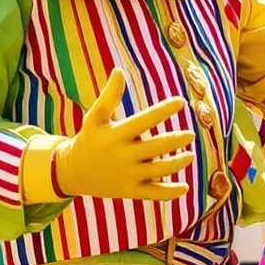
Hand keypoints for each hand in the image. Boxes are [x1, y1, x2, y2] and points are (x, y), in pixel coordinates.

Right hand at [44, 75, 193, 203]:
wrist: (73, 171)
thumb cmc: (89, 138)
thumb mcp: (95, 117)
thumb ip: (109, 96)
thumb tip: (119, 71)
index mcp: (117, 134)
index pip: (145, 120)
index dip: (164, 110)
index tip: (180, 101)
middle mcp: (124, 155)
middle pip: (156, 148)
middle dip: (176, 140)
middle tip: (191, 134)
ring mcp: (128, 175)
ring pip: (160, 171)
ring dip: (178, 163)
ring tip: (190, 155)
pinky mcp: (130, 191)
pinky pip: (154, 194)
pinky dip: (171, 192)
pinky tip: (184, 186)